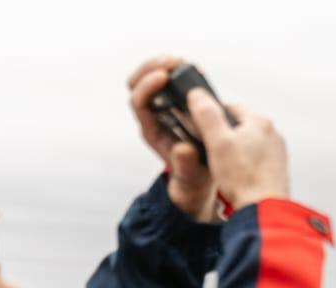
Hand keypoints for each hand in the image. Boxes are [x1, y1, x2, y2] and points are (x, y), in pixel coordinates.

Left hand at [127, 56, 219, 220]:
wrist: (199, 178)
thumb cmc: (193, 178)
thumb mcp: (191, 176)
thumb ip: (185, 164)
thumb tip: (182, 148)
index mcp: (152, 131)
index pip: (139, 102)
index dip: (148, 86)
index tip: (164, 76)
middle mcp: (152, 116)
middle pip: (136, 84)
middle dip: (151, 68)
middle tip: (172, 62)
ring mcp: (163, 108)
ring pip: (149, 78)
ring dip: (162, 65)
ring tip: (180, 61)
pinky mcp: (176, 104)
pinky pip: (168, 80)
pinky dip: (176, 70)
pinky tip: (189, 67)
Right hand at [186, 89, 289, 210]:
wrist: (264, 208)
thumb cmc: (243, 178)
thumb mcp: (217, 142)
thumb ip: (206, 114)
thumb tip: (197, 94)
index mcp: (259, 121)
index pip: (230, 107)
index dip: (212, 116)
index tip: (203, 129)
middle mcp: (273, 134)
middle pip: (241, 126)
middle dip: (225, 135)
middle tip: (212, 151)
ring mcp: (277, 152)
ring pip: (250, 144)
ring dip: (236, 151)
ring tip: (225, 168)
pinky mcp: (277, 169)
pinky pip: (257, 160)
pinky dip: (247, 165)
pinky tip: (238, 177)